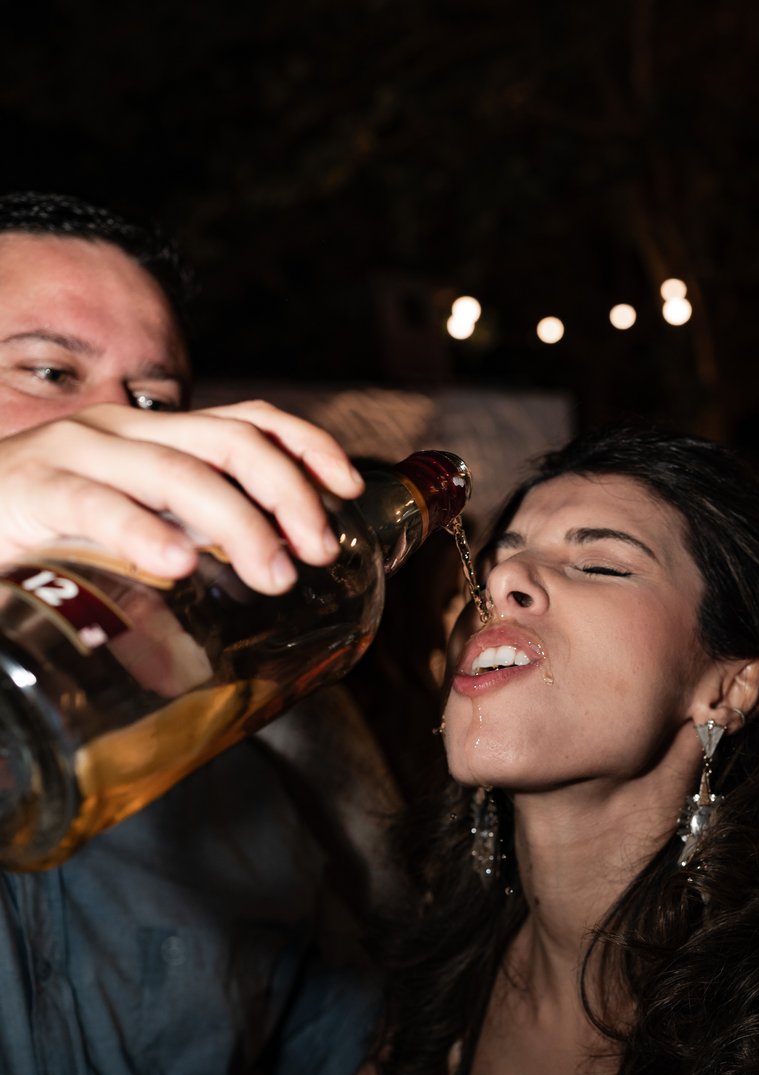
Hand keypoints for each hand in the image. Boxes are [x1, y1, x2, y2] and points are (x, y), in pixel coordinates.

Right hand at [0, 399, 363, 593]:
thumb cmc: (47, 540)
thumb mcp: (136, 533)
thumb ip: (191, 544)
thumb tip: (270, 593)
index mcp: (154, 439)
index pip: (247, 421)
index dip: (307, 446)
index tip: (350, 489)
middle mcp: (122, 432)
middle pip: (229, 443)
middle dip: (288, 494)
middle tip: (319, 554)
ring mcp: (74, 454)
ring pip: (177, 473)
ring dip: (238, 525)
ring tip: (273, 573)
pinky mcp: (30, 491)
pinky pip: (94, 503)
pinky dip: (142, 532)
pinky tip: (177, 564)